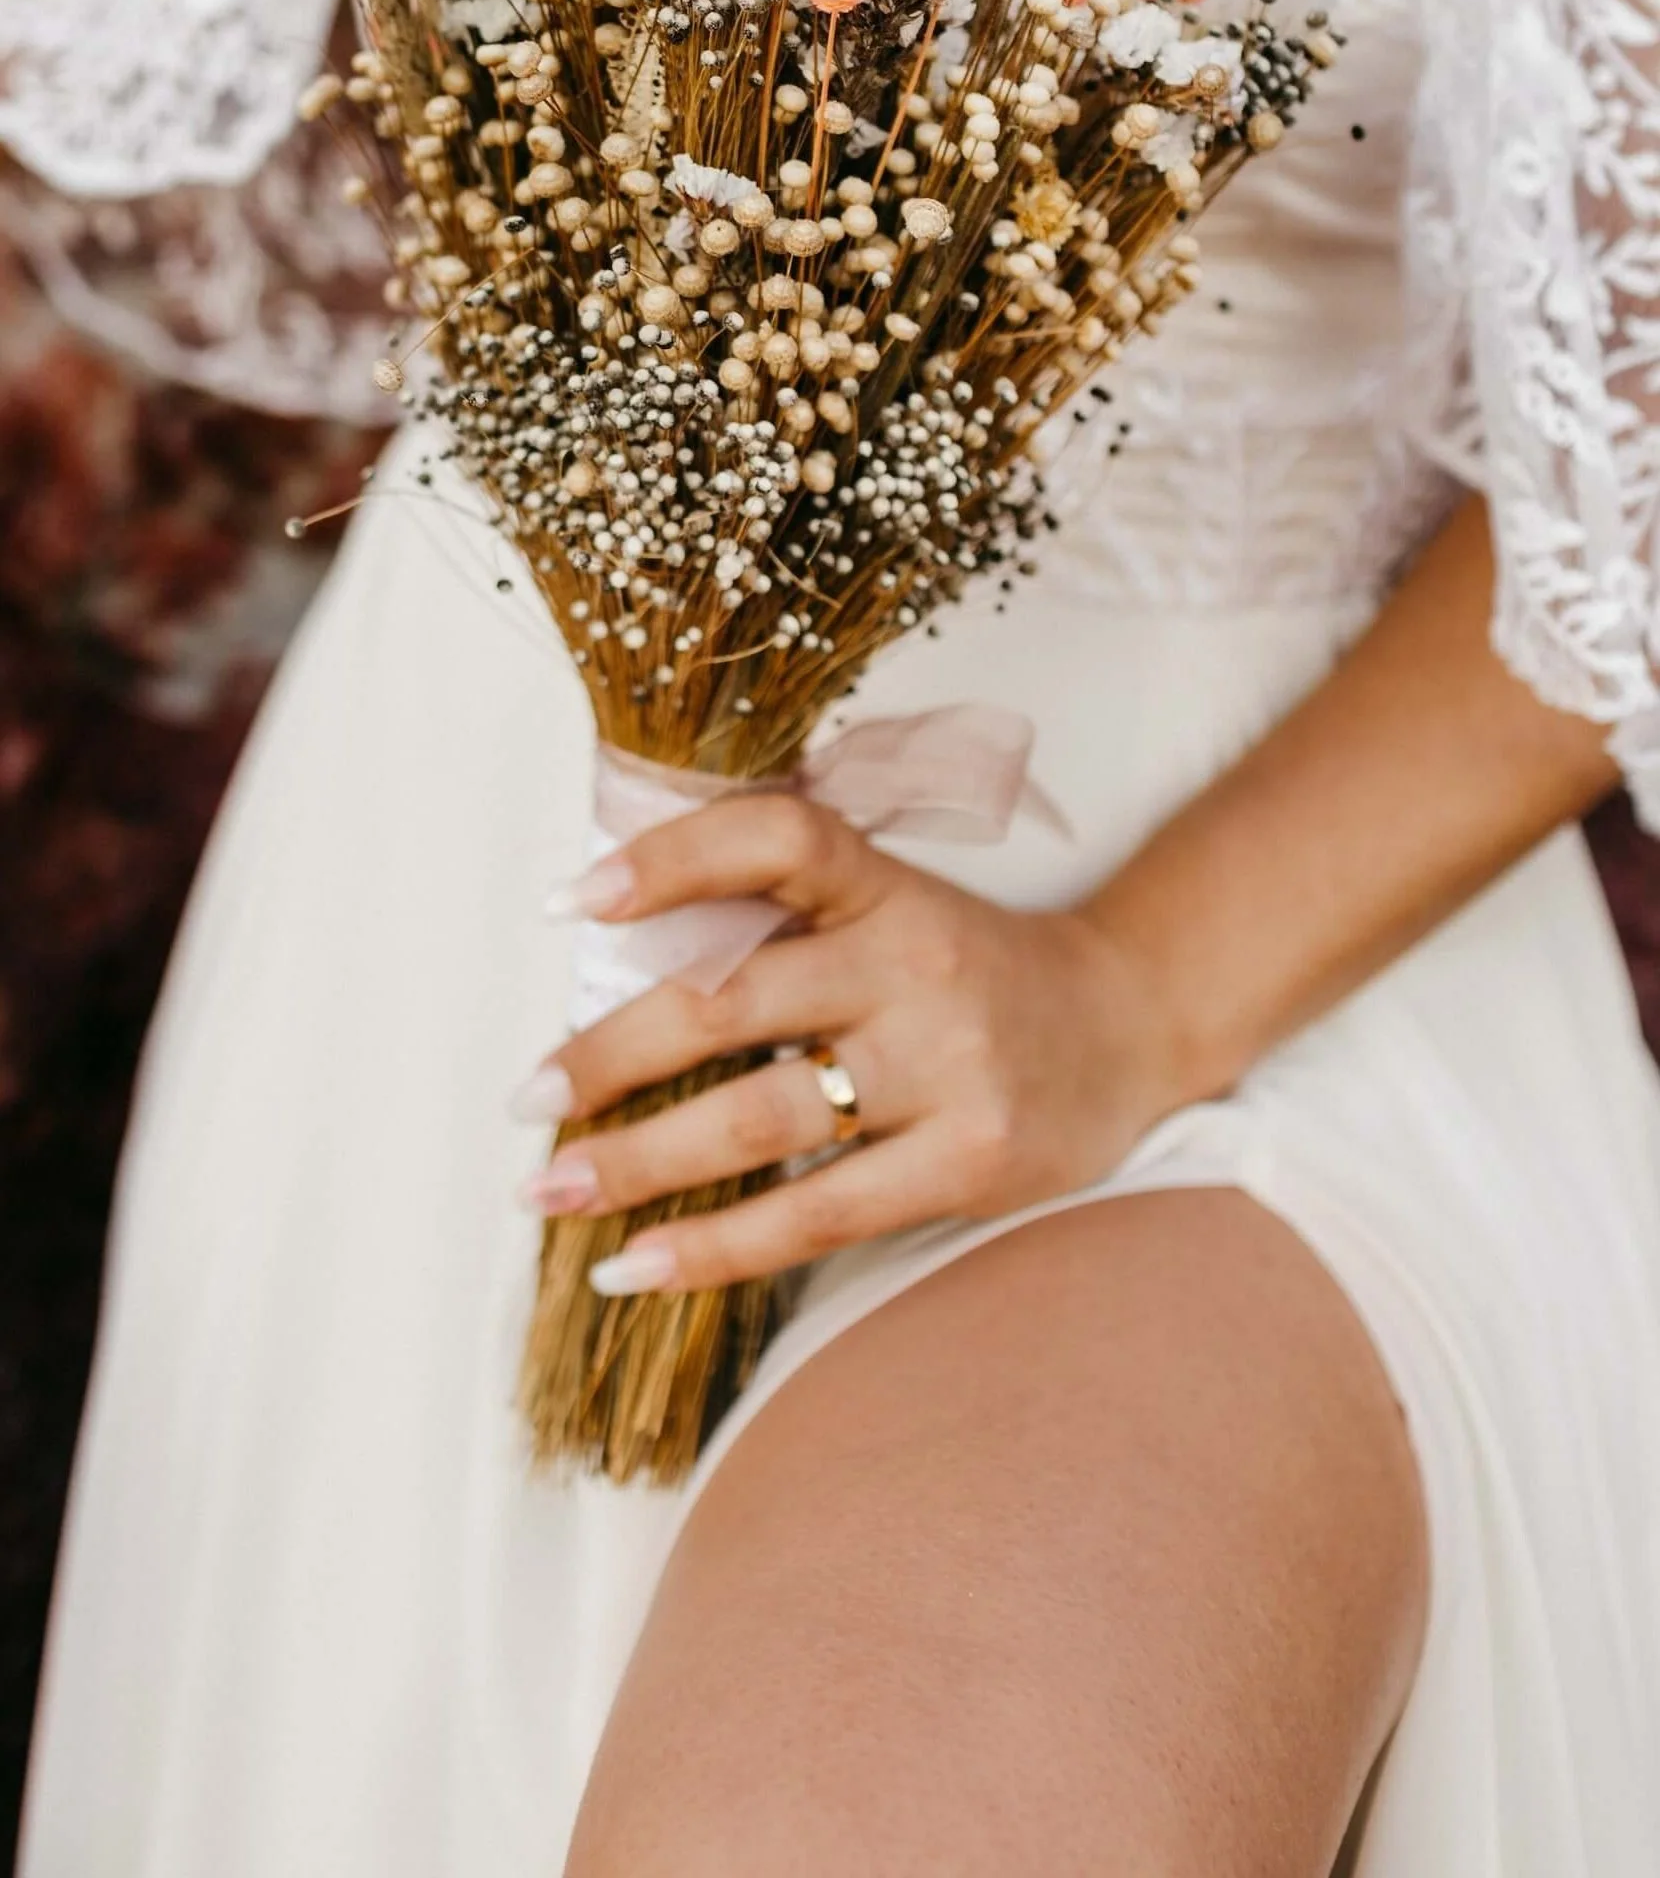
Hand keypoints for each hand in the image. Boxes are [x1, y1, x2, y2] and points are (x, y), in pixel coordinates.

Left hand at [513, 793, 1184, 1295]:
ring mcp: (945, 1068)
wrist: (1130, 1025)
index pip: (777, 841)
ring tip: (551, 1190)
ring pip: (757, 1121)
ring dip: (635, 1163)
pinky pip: (812, 1216)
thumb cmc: (967, 967)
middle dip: (607, 1056)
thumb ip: (782, 915)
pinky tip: (633, 1265)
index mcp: (886, 886)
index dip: (670, 859)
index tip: (570, 902)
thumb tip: (605, 949)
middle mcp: (914, 965)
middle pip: (730, 1003)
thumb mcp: (892, 903)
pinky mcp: (967, 1162)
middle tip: (523, 1100)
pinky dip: (710, 1247)